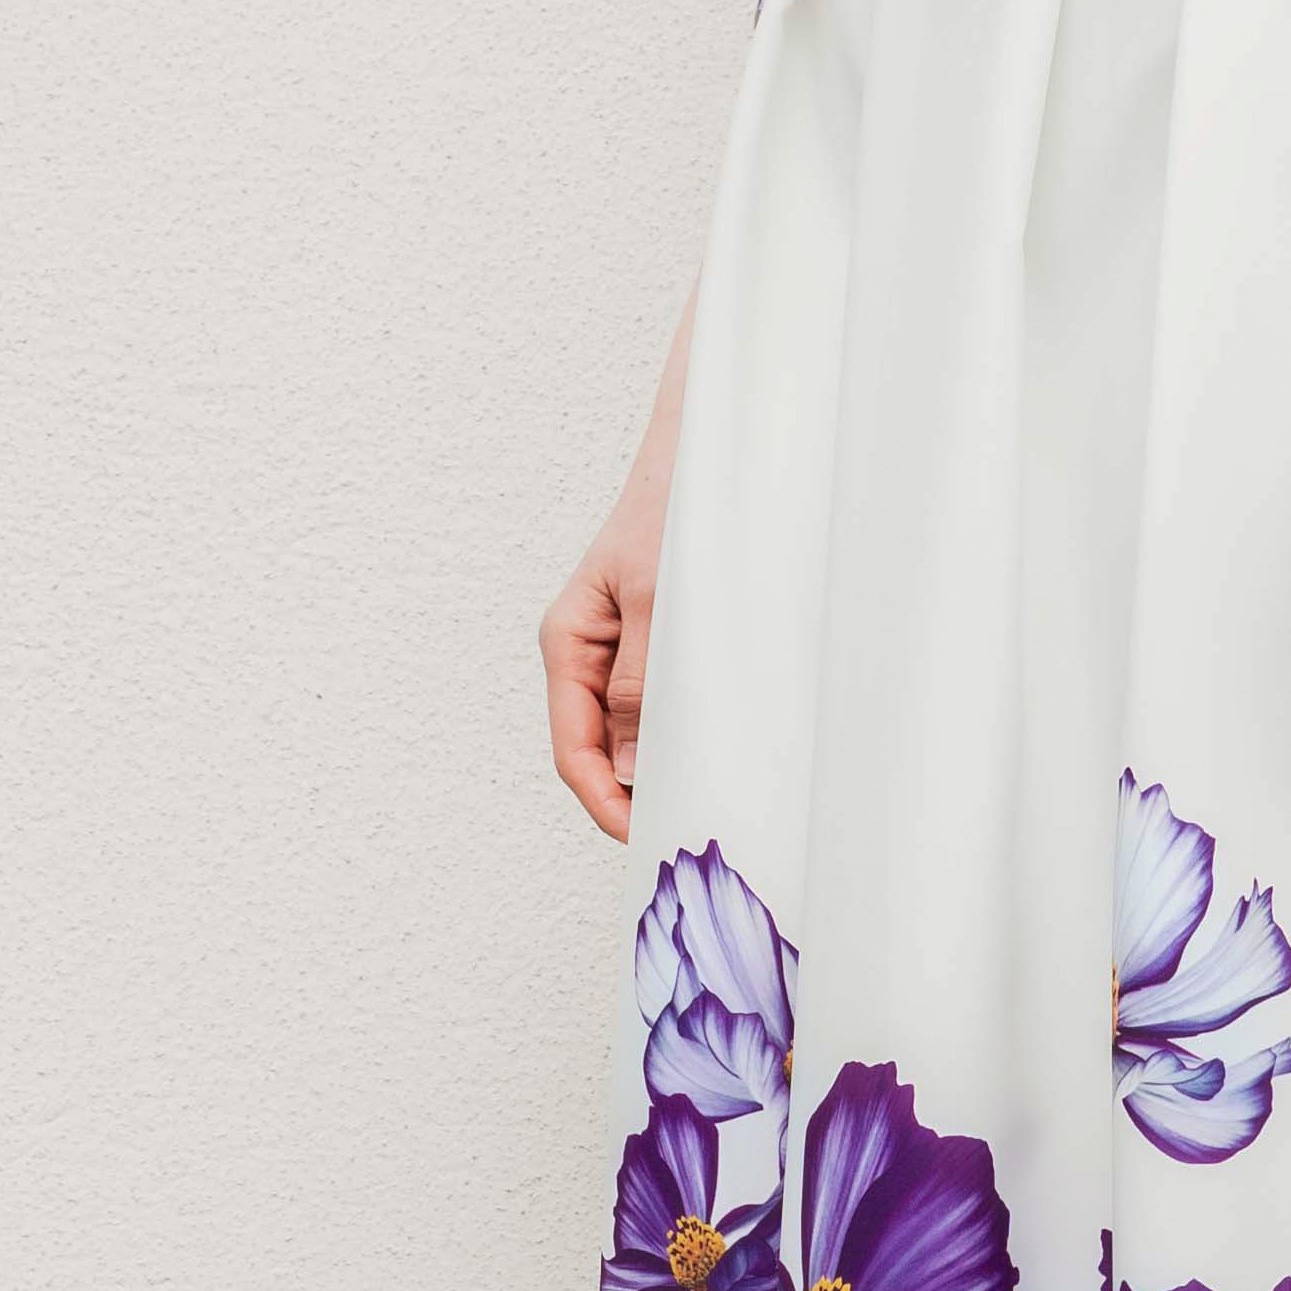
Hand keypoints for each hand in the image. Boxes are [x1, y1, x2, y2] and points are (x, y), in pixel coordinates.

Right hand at [541, 300, 693, 842]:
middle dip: (638, 798)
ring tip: (711, 802)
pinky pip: (664, 710)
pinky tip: (721, 756)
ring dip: (666, 772)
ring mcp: (623, 653)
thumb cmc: (676, 510)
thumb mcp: (661, 601)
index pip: (575, 750)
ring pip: (635, 738)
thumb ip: (644, 684)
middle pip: (602, 754)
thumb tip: (632, 767)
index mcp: (570, 641)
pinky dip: (685, 738)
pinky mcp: (659, 647)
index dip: (606, 804)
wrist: (710, 451)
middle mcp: (589, 654)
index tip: (645, 839)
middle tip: (688, 835)